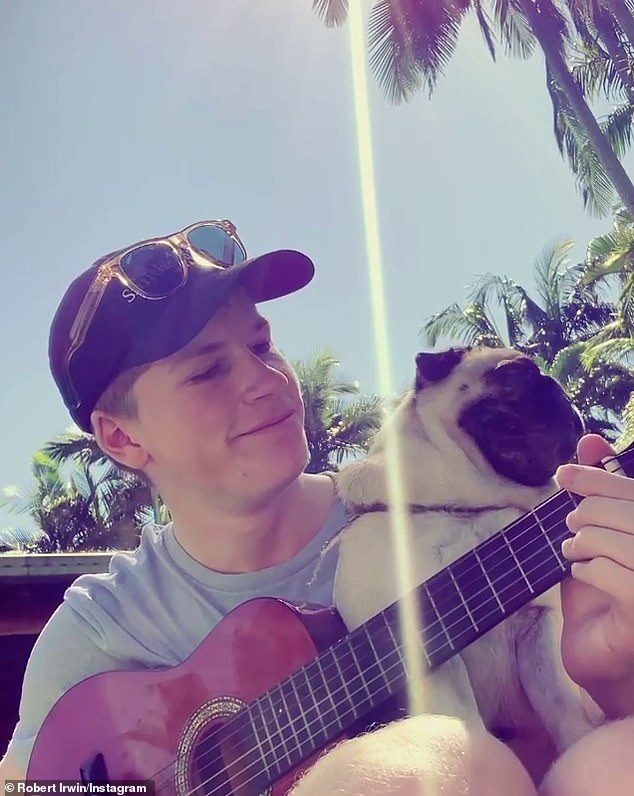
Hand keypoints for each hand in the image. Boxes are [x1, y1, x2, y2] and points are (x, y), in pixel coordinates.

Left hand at [556, 434, 633, 717]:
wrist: (600, 656)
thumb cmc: (601, 590)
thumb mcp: (595, 534)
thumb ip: (597, 490)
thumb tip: (588, 440)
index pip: (633, 491)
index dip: (598, 476)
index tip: (562, 473)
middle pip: (632, 514)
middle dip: (592, 510)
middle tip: (570, 521)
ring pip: (629, 545)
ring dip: (590, 540)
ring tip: (572, 547)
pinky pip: (624, 582)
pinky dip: (593, 570)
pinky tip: (581, 572)